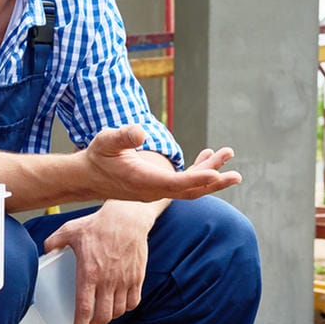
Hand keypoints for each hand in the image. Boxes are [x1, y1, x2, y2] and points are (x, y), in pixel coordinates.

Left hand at [43, 202, 157, 323]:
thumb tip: (46, 249)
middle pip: (102, 316)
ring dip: (110, 317)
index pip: (84, 308)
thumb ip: (55, 241)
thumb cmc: (99, 224)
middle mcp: (107, 281)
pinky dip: (126, 308)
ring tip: (104, 314)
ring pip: (118, 311)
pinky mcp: (137, 277)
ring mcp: (124, 280)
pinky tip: (120, 305)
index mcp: (89, 273)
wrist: (128, 217)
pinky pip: (133, 302)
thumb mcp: (70, 230)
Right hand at [81, 125, 240, 201]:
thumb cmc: (97, 156)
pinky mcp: (158, 186)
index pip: (176, 183)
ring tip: (227, 154)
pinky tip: (208, 158)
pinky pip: (184, 183)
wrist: (87, 176)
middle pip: (191, 191)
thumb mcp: (106, 141)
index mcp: (144, 181)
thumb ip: (122, 136)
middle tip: (237, 175)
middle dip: (215, 182)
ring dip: (210, 172)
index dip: (198, 179)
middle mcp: (154, 190)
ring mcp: (157, 190)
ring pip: (190, 186)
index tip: (217, 173)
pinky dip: (198, 171)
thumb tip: (140, 132)